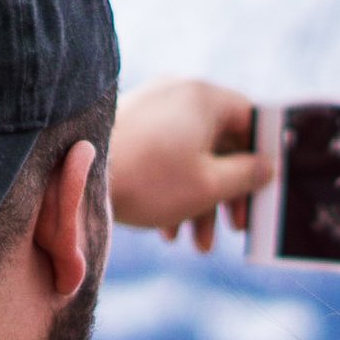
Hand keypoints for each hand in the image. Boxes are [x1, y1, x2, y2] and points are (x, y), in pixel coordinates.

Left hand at [108, 77, 274, 252]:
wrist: (73, 177)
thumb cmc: (148, 180)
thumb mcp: (209, 185)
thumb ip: (247, 176)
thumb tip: (267, 166)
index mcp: (205, 97)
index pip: (251, 120)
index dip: (262, 157)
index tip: (263, 190)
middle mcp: (178, 93)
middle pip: (220, 143)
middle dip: (227, 193)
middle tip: (235, 228)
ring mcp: (150, 108)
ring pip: (190, 156)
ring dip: (199, 201)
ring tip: (195, 245)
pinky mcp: (128, 128)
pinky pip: (162, 156)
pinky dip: (171, 189)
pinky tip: (166, 232)